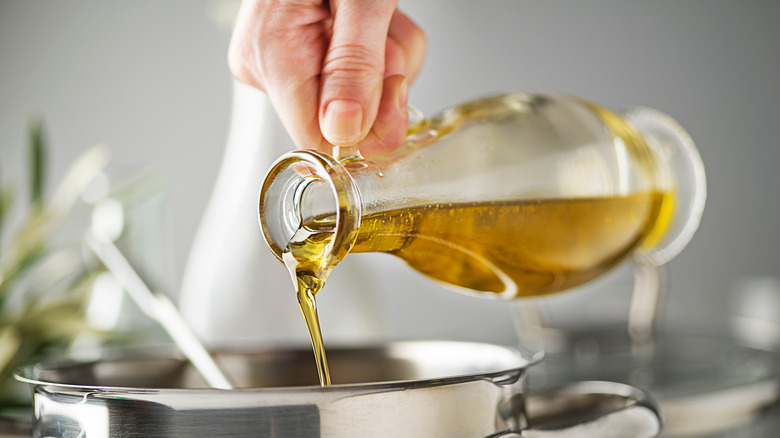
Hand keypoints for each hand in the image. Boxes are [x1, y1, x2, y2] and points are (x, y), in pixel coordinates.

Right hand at [228, 0, 425, 156]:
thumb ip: (356, 64)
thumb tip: (342, 131)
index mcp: (270, 56)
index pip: (317, 140)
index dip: (366, 129)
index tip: (394, 92)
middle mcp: (265, 65)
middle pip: (342, 120)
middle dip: (382, 83)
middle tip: (386, 34)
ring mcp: (280, 60)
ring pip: (356, 99)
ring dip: (387, 62)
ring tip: (379, 16)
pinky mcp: (299, 55)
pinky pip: (353, 77)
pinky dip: (378, 53)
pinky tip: (372, 19)